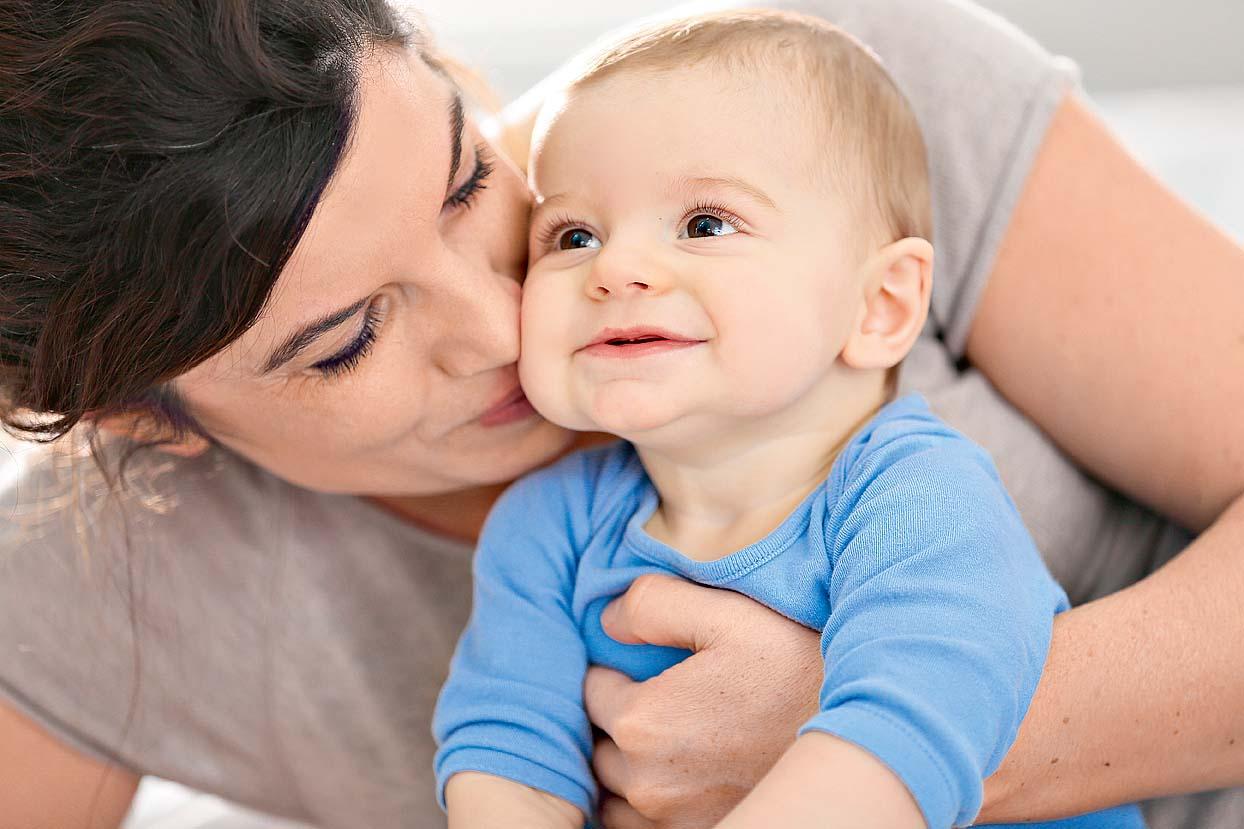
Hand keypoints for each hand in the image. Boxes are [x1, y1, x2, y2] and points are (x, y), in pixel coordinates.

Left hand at [584, 574, 822, 827]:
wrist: (861, 738)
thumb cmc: (796, 669)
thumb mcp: (728, 614)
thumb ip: (652, 605)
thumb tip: (607, 619)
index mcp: (643, 720)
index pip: (592, 689)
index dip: (616, 670)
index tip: (647, 663)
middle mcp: (646, 779)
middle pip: (600, 741)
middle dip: (621, 716)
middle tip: (664, 695)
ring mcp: (670, 819)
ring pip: (618, 787)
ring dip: (632, 761)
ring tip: (676, 733)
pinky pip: (642, 822)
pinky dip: (653, 799)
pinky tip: (688, 769)